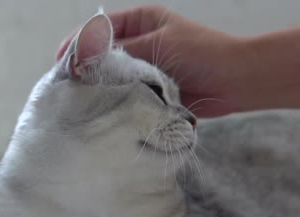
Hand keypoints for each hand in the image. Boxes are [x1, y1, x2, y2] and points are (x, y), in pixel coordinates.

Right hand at [57, 6, 247, 116]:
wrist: (236, 80)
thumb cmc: (202, 53)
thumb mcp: (158, 44)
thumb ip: (123, 53)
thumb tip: (88, 61)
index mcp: (142, 22)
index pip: (101, 28)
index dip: (80, 42)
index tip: (63, 60)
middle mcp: (141, 44)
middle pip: (105, 54)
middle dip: (86, 67)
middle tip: (66, 84)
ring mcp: (146, 69)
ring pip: (115, 77)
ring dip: (101, 87)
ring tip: (79, 100)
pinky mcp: (153, 92)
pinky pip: (129, 96)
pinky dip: (117, 102)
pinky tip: (104, 111)